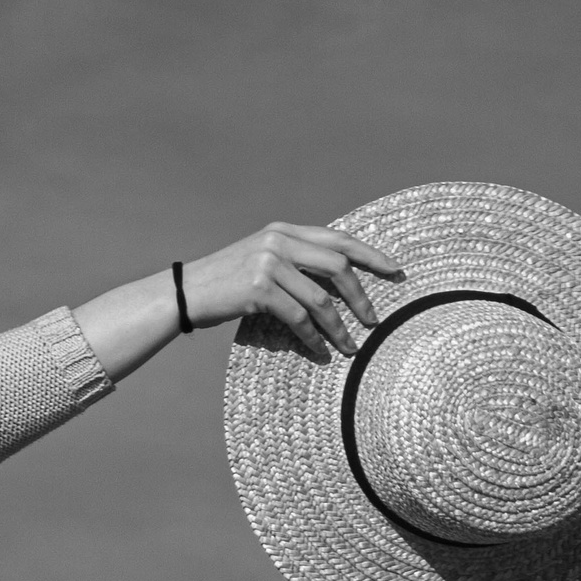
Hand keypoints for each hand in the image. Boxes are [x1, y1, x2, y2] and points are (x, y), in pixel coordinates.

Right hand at [183, 223, 402, 356]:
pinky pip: (298, 318)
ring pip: (320, 299)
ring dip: (339, 327)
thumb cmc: (226, 283)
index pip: (338, 238)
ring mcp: (267, 263)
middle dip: (361, 296)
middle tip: (374, 319)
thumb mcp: (260, 259)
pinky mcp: (257, 289)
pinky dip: (313, 338)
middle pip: (337, 266)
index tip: (395, 270)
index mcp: (283, 230)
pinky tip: (320, 350)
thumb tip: (338, 277)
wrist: (184, 293)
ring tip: (350, 346)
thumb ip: (293, 259)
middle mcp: (277, 241)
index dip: (371, 253)